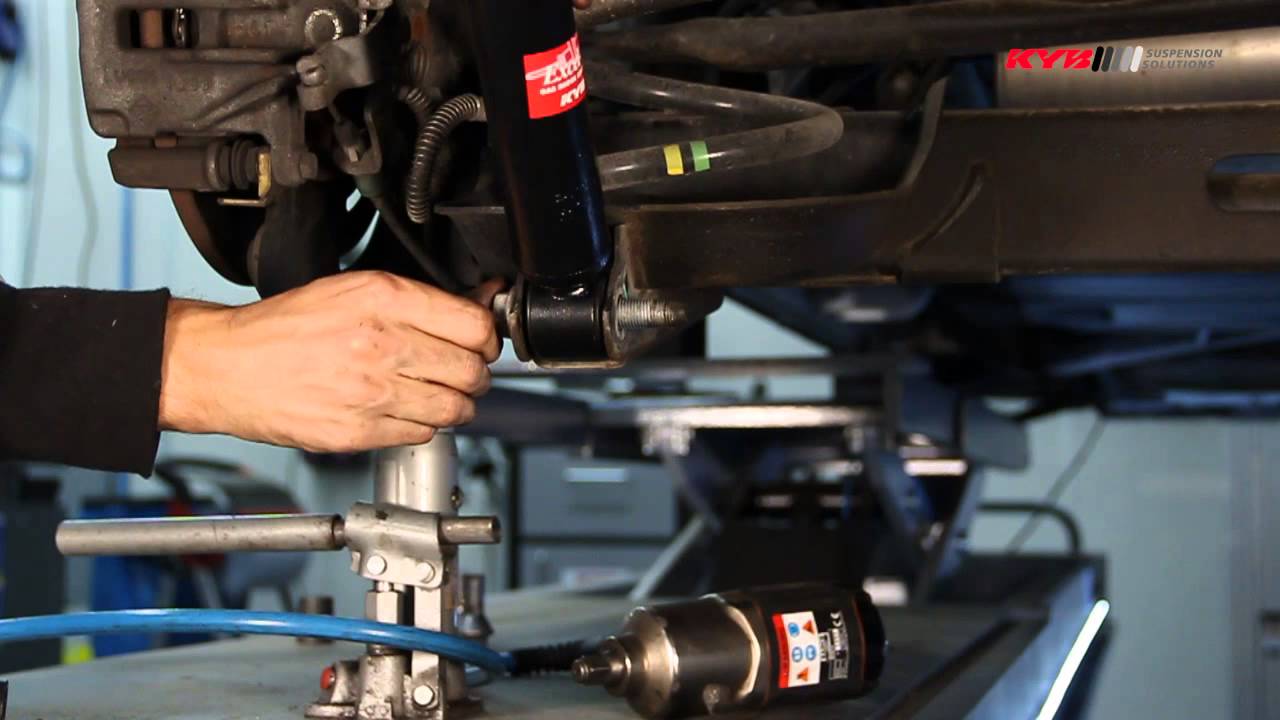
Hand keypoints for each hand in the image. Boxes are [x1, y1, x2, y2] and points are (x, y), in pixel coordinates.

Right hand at [159, 272, 503, 452]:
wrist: (227, 366)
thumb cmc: (286, 327)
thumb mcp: (354, 289)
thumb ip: (420, 299)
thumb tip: (483, 302)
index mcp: (383, 299)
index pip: (474, 326)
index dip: (486, 337)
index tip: (481, 342)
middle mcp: (381, 343)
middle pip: (472, 370)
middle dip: (474, 373)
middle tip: (458, 370)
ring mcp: (371, 391)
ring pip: (454, 408)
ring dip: (455, 404)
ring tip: (435, 394)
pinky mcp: (359, 431)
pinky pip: (421, 434)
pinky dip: (421, 425)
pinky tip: (402, 409)